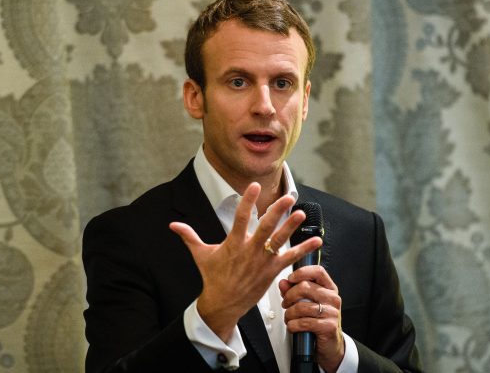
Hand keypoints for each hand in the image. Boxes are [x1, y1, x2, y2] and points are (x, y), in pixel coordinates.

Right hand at [169, 182, 322, 341]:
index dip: (248, 201)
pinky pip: (290, 258)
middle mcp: (249, 250)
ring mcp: (262, 261)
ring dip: (292, 226)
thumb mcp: (200, 255)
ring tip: (302, 213)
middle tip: (288, 197)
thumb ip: (189, 236)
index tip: (254, 186)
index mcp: (233, 243)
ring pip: (280, 241)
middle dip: (277, 211)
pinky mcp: (272, 271)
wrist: (223, 304)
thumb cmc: (213, 278)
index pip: (240, 217)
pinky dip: (304, 249)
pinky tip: (317, 239)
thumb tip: (172, 225)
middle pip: (266, 228)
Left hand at [279, 265, 343, 372]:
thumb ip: (294, 291)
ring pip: (301, 306)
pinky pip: (303, 322)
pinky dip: (293, 325)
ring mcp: (332, 312)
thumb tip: (283, 282)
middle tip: (285, 304)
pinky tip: (293, 326)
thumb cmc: (318, 321)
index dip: (301, 272)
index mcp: (329, 288)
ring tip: (289, 318)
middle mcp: (333, 298)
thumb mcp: (307, 303)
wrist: (330, 345)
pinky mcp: (328, 326)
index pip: (318, 271)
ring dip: (289, 314)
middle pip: (305, 287)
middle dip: (289, 296)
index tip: (290, 279)